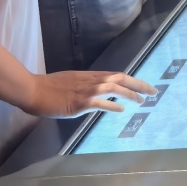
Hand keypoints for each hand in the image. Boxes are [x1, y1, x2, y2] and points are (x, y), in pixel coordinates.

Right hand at [29, 71, 156, 117]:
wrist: (33, 90)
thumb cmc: (48, 87)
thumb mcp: (70, 81)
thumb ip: (85, 86)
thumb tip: (96, 94)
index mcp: (88, 75)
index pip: (116, 75)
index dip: (132, 80)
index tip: (144, 86)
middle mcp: (90, 80)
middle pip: (120, 78)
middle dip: (139, 84)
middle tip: (154, 92)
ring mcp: (85, 90)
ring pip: (114, 87)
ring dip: (130, 94)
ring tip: (142, 101)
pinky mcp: (79, 102)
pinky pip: (100, 103)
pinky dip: (113, 105)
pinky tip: (122, 110)